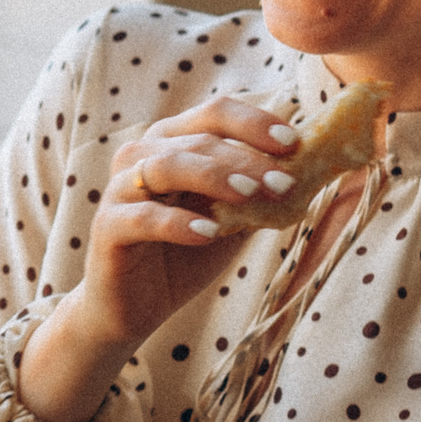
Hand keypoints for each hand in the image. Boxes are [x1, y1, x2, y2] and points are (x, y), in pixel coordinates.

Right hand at [17, 98, 302, 421]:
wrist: (134, 307)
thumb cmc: (185, 254)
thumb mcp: (232, 219)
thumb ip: (259, 194)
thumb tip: (313, 172)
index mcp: (174, 141)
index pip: (215, 114)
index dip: (254, 123)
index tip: (294, 144)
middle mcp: (143, 154)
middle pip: (198, 139)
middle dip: (246, 159)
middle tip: (284, 182)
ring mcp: (120, 189)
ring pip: (167, 166)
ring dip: (214, 177)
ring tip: (251, 195)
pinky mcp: (107, 227)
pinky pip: (142, 217)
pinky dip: (178, 223)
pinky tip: (209, 233)